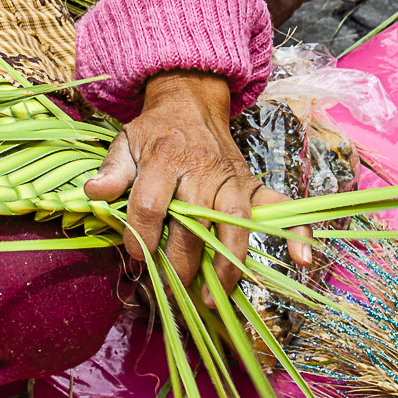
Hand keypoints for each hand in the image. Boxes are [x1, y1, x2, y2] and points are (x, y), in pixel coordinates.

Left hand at [82, 69, 310, 302]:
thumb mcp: (125, 142)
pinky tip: (303, 258)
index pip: (151, 204)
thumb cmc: (156, 130)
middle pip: (193, 223)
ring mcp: (231, 178)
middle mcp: (202, 168)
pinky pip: (280, 207)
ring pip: (234, 224)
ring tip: (210, 296)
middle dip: (180, 263)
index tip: (136, 258)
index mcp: (165, 157)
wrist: (191, 101)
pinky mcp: (251, 184)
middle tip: (169, 291)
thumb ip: (111, 171)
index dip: (141, 237)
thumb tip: (94, 195)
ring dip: (225, 264)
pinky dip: (297, 231)